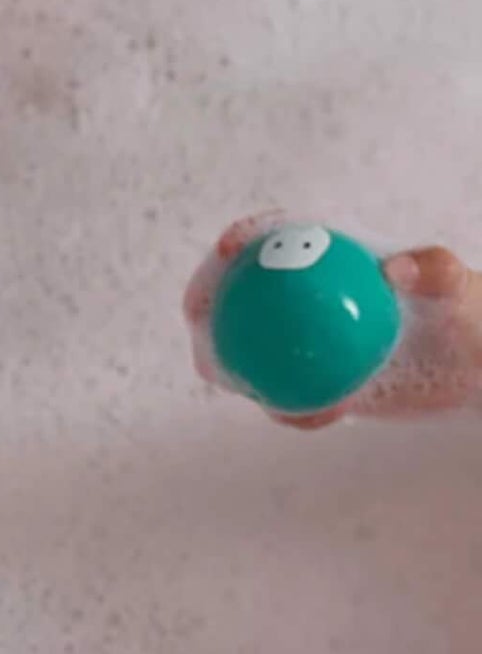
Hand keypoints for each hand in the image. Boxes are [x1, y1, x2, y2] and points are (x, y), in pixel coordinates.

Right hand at [185, 213, 481, 426]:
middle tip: (199, 313)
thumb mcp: (461, 287)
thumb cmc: (471, 316)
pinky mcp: (313, 386)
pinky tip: (304, 416)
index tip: (230, 247)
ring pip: (247, 352)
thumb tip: (391, 269)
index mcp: (332, 264)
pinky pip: (287, 399)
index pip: (279, 239)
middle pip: (240, 295)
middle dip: (206, 299)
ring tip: (228, 375)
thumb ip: (433, 268)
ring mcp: (305, 346)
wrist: (474, 371)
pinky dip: (288, 408)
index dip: (245, 237)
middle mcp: (308, 304)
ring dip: (227, 363)